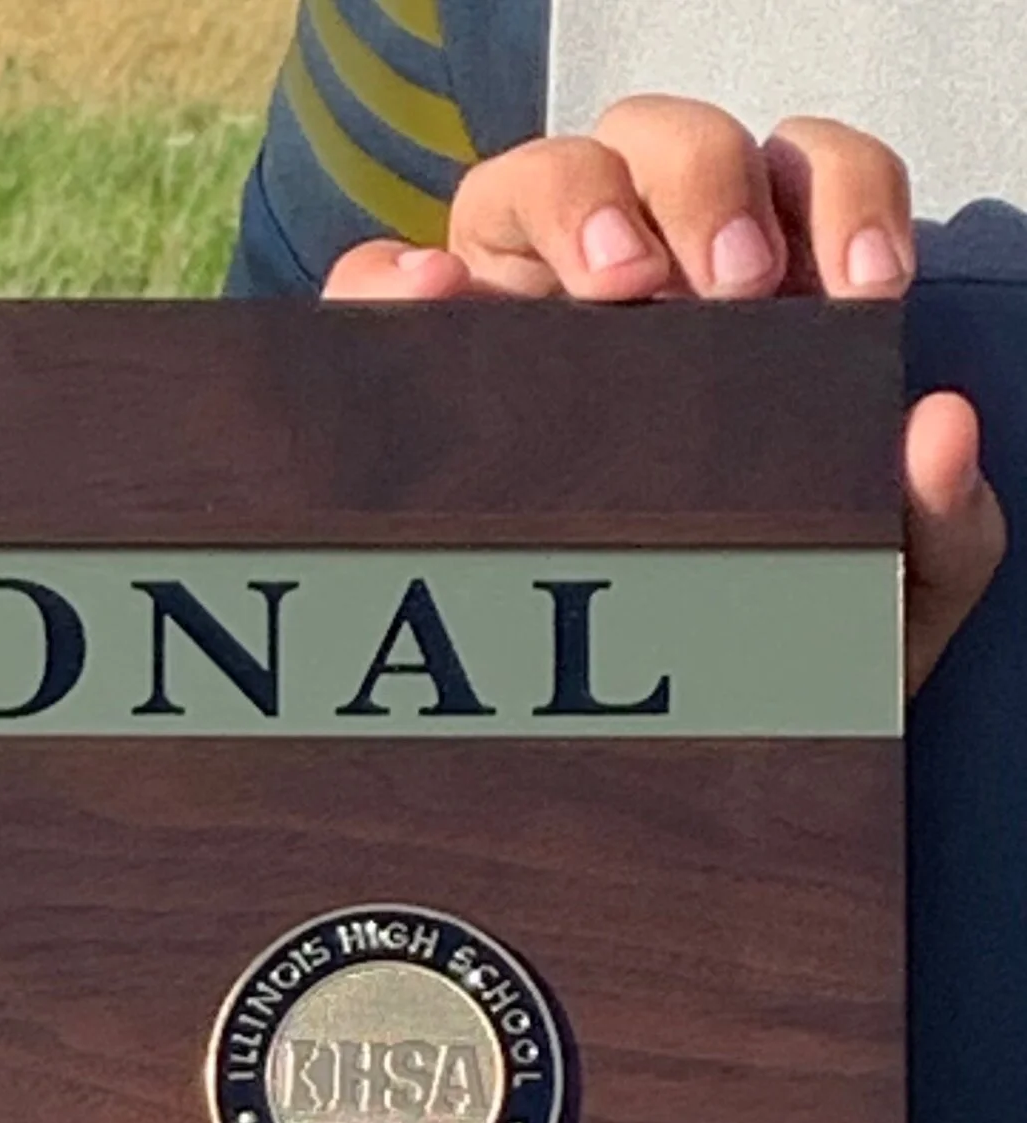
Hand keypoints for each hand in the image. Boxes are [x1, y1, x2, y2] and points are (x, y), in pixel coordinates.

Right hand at [324, 100, 1007, 693]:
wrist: (629, 785)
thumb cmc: (757, 672)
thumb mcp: (873, 611)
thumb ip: (936, 532)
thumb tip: (940, 426)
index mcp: (757, 307)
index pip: (807, 176)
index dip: (844, 197)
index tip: (867, 294)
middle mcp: (637, 286)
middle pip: (661, 146)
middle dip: (705, 188)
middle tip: (734, 291)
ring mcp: (519, 319)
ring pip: (527, 182)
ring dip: (574, 205)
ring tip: (613, 290)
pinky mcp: (416, 376)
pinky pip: (374, 288)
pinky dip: (392, 274)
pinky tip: (435, 304)